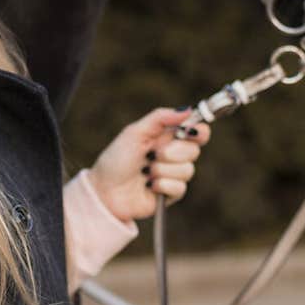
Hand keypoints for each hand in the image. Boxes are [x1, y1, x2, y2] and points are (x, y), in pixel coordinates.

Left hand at [88, 107, 211, 222]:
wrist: (105, 191)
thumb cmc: (116, 159)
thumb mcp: (135, 133)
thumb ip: (160, 118)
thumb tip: (188, 109)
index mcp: (166, 137)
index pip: (197, 132)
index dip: (200, 131)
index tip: (191, 132)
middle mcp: (173, 155)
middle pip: (194, 151)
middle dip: (172, 152)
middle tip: (153, 155)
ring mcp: (173, 175)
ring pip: (188, 170)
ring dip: (162, 170)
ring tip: (145, 173)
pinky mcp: (171, 194)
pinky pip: (180, 188)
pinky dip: (162, 185)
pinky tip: (148, 186)